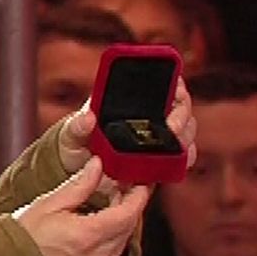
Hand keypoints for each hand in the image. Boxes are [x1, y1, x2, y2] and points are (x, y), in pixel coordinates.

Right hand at [13, 160, 148, 255]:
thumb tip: (97, 166)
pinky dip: (111, 240)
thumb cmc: (21, 239)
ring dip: (122, 224)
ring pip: (121, 243)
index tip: (143, 182)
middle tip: (126, 188)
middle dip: (131, 207)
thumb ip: (78, 185)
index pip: (128, 213)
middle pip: (129, 229)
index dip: (139, 196)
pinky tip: (98, 229)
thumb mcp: (48, 204)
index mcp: (88, 235)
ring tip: (111, 206)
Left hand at [59, 76, 200, 179]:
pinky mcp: (159, 160)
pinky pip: (181, 157)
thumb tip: (88, 118)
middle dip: (182, 115)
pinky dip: (184, 159)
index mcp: (127, 101)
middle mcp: (147, 116)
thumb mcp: (71, 134)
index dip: (172, 82)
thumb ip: (77, 126)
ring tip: (176, 147)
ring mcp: (156, 138)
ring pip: (185, 131)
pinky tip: (180, 163)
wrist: (76, 173)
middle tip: (172, 127)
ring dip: (186, 137)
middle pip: (179, 107)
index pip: (159, 83)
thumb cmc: (74, 144)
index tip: (175, 88)